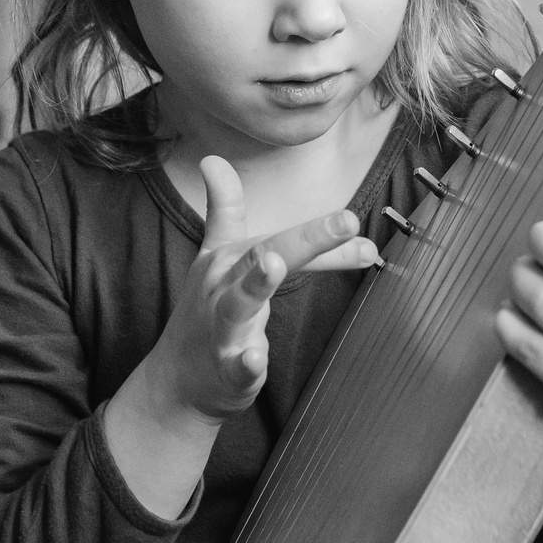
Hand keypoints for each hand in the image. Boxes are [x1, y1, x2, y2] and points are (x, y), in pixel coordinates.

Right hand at [105, 155, 375, 516]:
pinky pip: (235, 365)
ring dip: (258, 281)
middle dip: (305, 237)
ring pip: (243, 302)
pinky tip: (254, 358)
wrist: (178, 383)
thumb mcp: (214, 257)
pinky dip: (244, 361)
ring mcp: (222, 328)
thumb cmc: (206, 316)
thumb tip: (214, 160)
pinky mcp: (223, 369)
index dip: (325, 232)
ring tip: (272, 262)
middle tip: (347, 217)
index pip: (282, 236)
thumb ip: (227, 209)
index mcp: (231, 261)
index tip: (363, 224)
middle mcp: (226, 288)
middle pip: (268, 254)